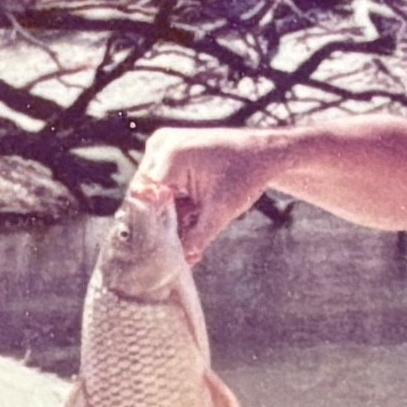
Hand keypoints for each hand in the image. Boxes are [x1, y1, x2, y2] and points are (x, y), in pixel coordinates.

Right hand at [134, 127, 282, 261]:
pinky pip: (160, 180)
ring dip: (165, 210)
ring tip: (186, 228)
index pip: (144, 197)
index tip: (156, 246)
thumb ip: (198, 238)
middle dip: (159, 219)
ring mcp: (164, 144)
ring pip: (151, 189)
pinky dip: (171, 199)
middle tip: (172, 245)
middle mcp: (162, 145)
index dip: (150, 224)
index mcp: (172, 156)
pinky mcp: (168, 149)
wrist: (262, 153)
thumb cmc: (245, 176)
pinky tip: (188, 214)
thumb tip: (181, 262)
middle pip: (145, 193)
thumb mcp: (221, 211)